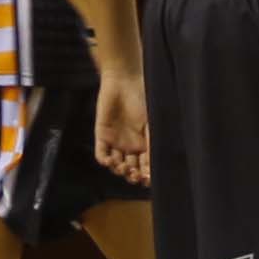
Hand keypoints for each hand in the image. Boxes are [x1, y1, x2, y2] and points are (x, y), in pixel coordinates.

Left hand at [93, 69, 151, 184]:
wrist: (124, 80)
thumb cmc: (142, 98)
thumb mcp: (152, 122)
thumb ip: (153, 142)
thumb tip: (158, 164)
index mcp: (144, 143)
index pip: (145, 166)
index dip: (147, 175)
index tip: (148, 178)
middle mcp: (129, 145)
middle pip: (130, 169)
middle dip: (133, 176)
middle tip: (135, 175)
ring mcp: (115, 142)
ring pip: (116, 165)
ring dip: (120, 170)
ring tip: (124, 167)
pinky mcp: (102, 135)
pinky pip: (101, 153)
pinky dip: (105, 161)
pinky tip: (110, 161)